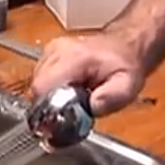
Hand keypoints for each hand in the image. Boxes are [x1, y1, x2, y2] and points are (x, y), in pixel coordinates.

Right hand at [31, 33, 146, 116]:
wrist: (124, 46)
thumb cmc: (125, 65)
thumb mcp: (127, 86)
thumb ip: (111, 99)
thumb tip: (91, 108)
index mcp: (75, 57)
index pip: (42, 86)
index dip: (48, 108)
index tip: (62, 118)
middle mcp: (58, 50)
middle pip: (37, 87)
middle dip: (50, 105)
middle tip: (72, 110)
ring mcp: (50, 50)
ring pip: (36, 84)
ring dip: (50, 97)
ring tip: (73, 97)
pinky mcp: (48, 53)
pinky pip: (39, 78)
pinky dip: (50, 89)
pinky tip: (68, 88)